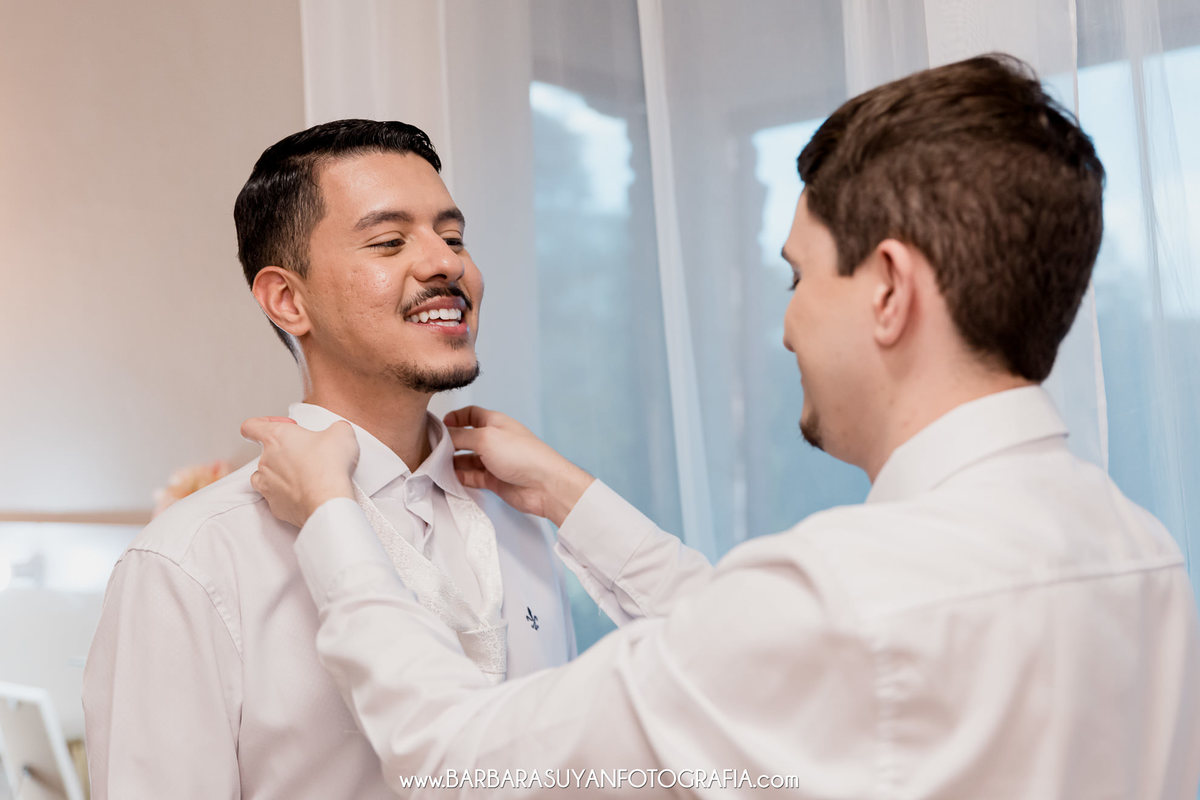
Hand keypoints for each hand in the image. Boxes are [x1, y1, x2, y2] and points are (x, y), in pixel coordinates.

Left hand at [240, 416, 358, 528]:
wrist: (328, 501)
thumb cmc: (328, 468)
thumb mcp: (341, 433)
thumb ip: (335, 427)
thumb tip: (337, 431)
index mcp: (276, 437)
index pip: (251, 426)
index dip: (264, 423)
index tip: (281, 426)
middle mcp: (266, 461)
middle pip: (264, 452)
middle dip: (285, 452)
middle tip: (305, 454)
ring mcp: (267, 485)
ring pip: (265, 476)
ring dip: (280, 474)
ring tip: (302, 474)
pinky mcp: (275, 505)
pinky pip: (276, 497)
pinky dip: (287, 494)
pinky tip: (305, 492)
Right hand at [444, 406, 592, 526]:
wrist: (545, 485)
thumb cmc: (523, 455)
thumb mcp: (486, 438)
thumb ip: (461, 436)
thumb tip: (444, 436)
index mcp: (494, 422)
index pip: (470, 414)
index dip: (454, 418)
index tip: (438, 425)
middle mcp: (494, 440)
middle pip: (465, 439)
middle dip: (448, 444)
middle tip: (431, 450)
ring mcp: (494, 461)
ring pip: (466, 460)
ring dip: (452, 464)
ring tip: (436, 468)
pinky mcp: (494, 480)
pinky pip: (472, 477)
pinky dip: (460, 479)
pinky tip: (449, 480)